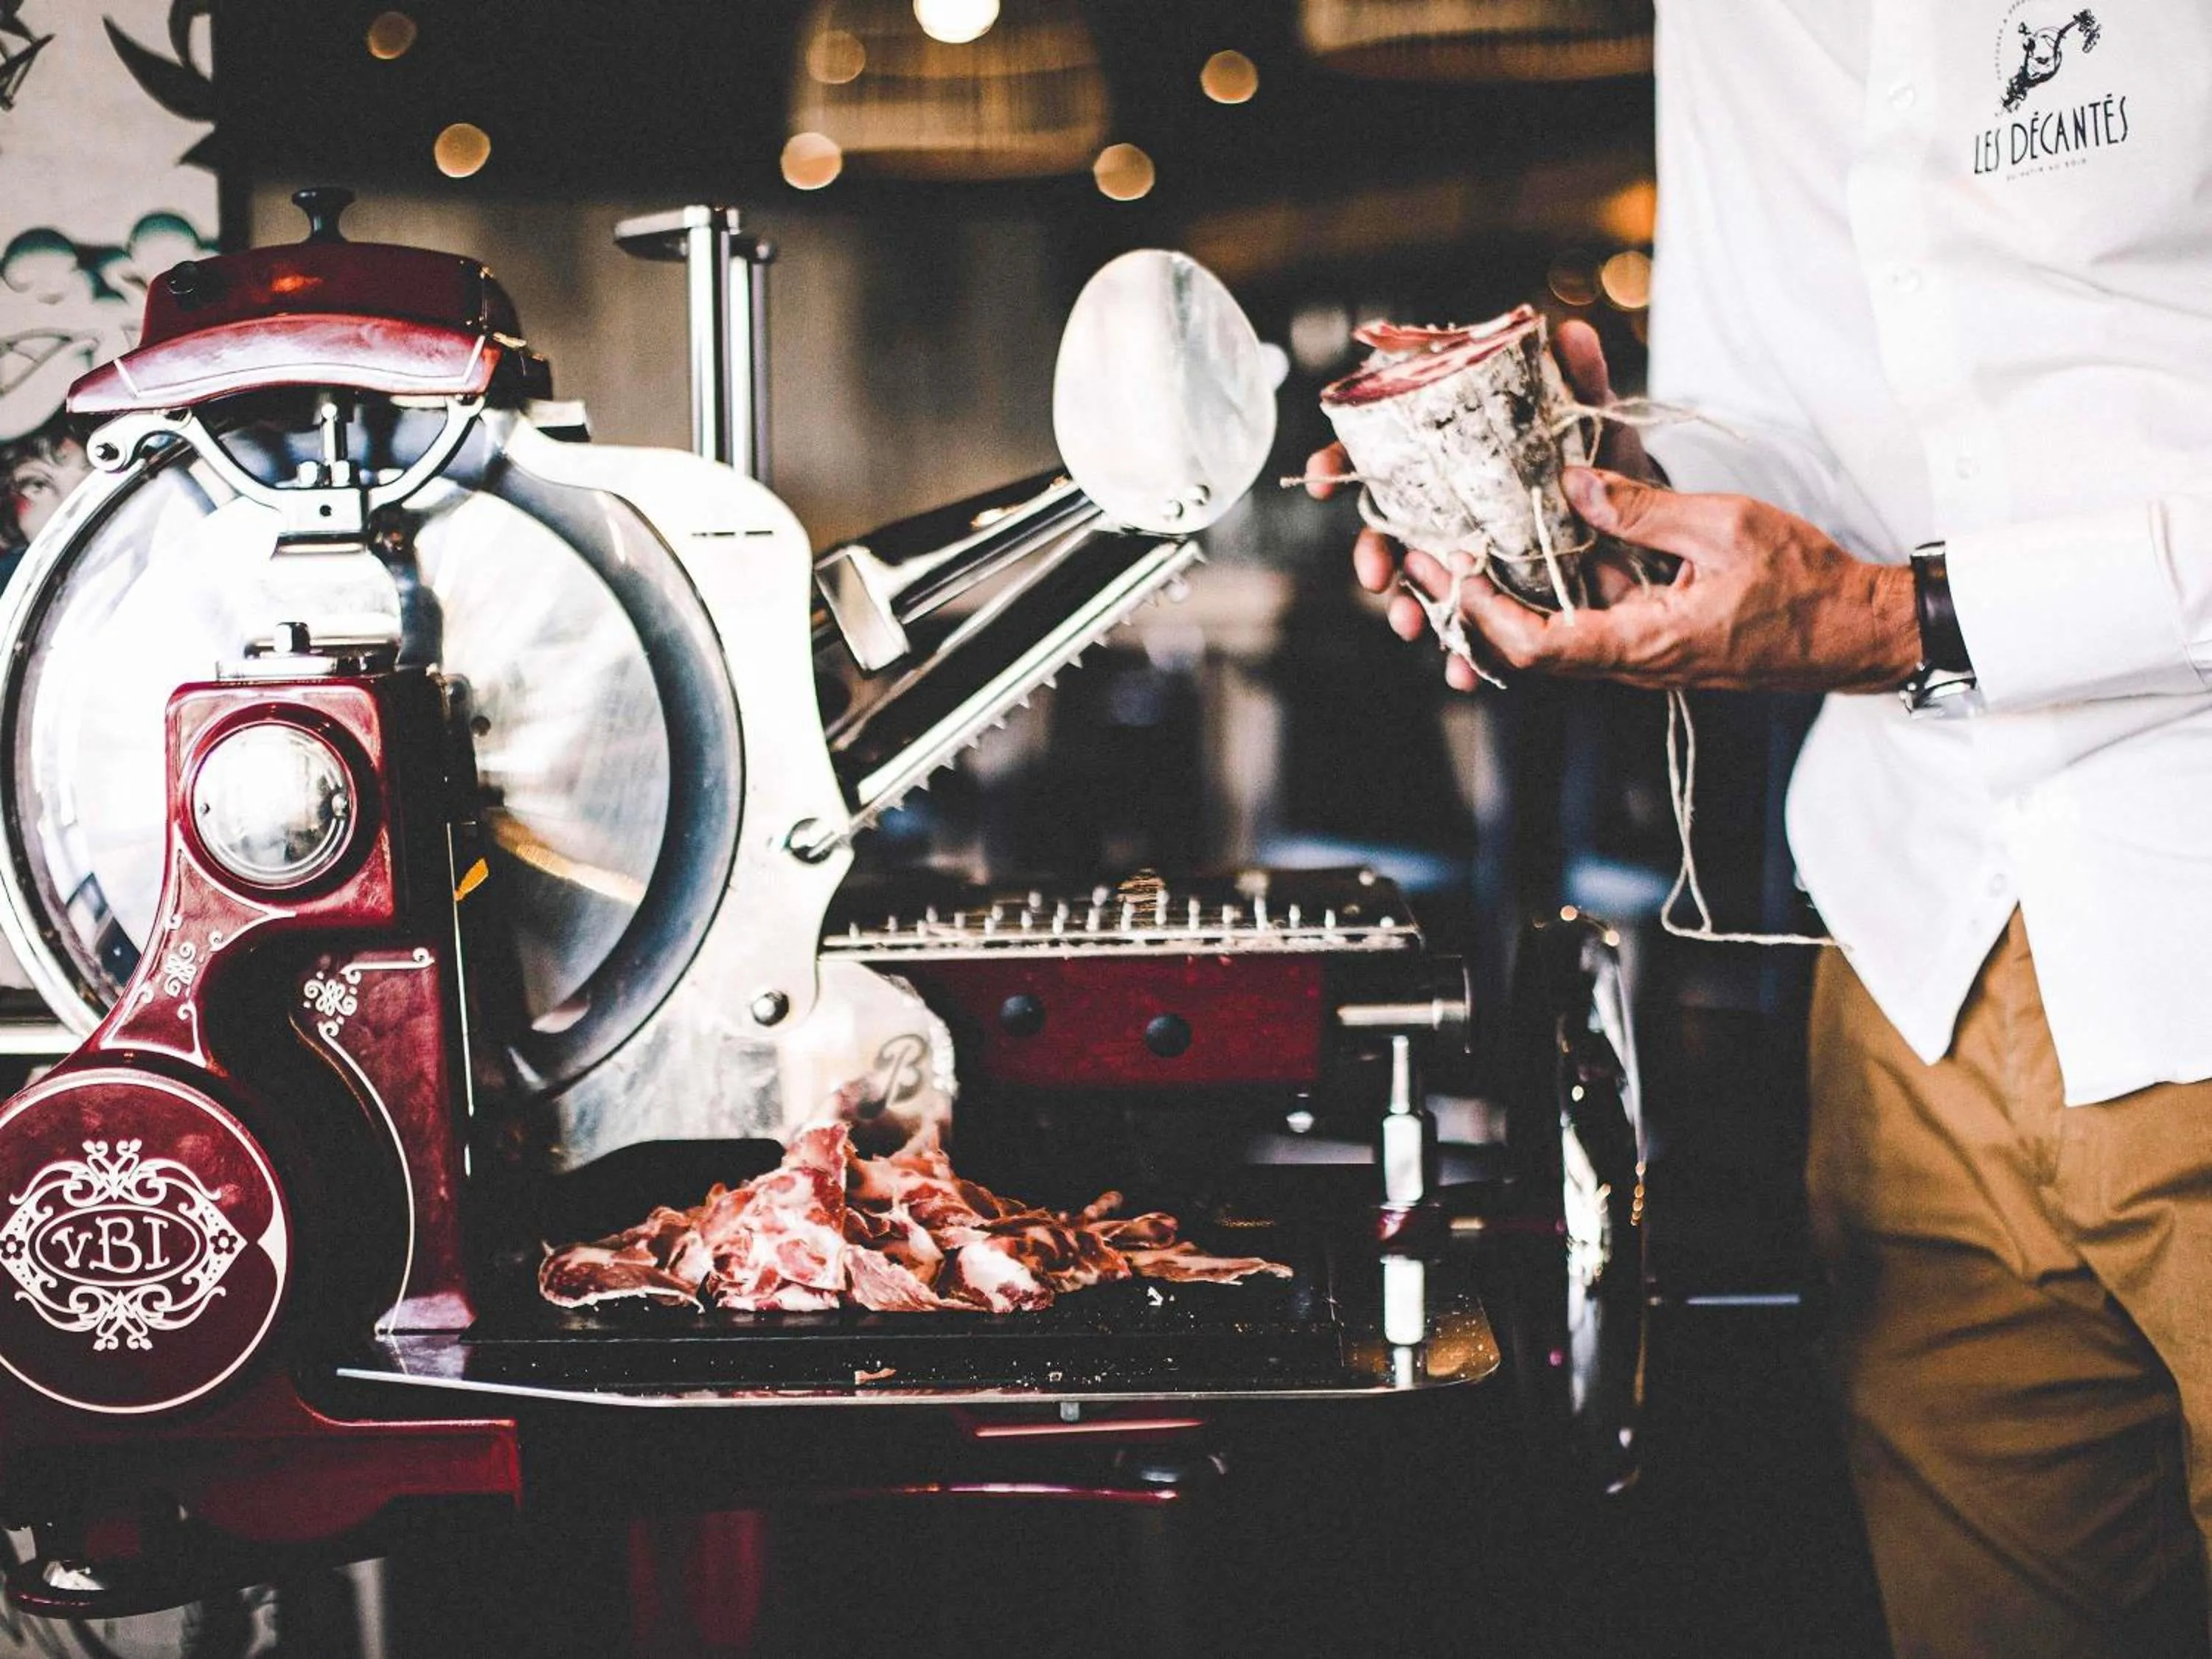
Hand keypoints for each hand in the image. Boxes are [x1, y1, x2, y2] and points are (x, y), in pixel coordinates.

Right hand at [1309, 319, 1664, 690]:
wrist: (1633, 522)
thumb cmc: (1597, 461)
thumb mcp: (1592, 421)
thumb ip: (1581, 380)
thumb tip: (1570, 332)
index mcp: (1449, 457)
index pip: (1378, 452)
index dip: (1342, 461)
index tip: (1327, 479)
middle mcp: (1442, 508)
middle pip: (1383, 528)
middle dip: (1373, 554)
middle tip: (1375, 574)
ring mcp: (1460, 557)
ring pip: (1415, 585)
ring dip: (1408, 608)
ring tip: (1414, 626)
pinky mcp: (1487, 600)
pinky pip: (1462, 629)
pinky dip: (1461, 654)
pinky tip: (1463, 673)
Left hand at [1411, 467, 1919, 693]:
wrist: (1855, 629)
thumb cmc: (1805, 584)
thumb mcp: (1724, 526)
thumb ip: (1643, 508)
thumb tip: (1573, 482)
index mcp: (1644, 641)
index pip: (1538, 646)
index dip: (1483, 612)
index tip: (1450, 571)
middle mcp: (1632, 656)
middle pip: (1531, 637)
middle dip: (1477, 596)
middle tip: (1429, 549)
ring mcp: (1642, 647)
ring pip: (1559, 619)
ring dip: (1516, 581)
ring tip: (1467, 529)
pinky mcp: (1655, 630)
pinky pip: (1594, 608)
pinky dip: (1564, 573)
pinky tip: (1542, 526)